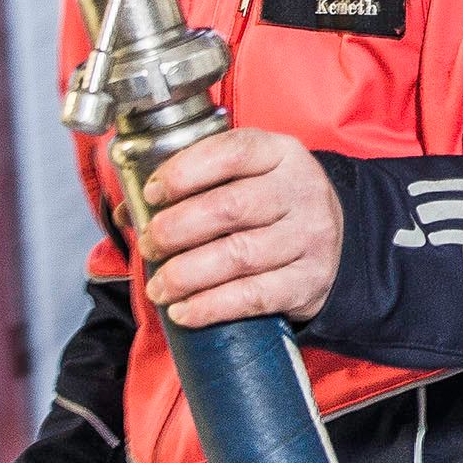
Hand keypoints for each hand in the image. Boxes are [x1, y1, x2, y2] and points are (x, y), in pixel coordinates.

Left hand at [140, 126, 346, 328]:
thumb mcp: (246, 178)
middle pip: (230, 208)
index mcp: (280, 154)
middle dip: (176, 229)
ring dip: (186, 274)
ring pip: (239, 256)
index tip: (152, 193)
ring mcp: (310, 236)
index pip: (233, 152)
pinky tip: (184, 311)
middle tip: (149, 245)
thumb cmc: (273, 206)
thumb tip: (129, 211)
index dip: (186, 171)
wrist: (333, 241)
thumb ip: (193, 185)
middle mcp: (300, 190)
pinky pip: (254, 296)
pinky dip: (212, 306)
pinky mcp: (309, 280)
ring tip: (158, 286)